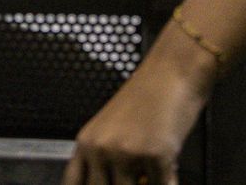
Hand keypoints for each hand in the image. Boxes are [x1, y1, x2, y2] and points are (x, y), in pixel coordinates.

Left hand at [62, 30, 214, 184]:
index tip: (102, 184)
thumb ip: (105, 160)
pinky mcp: (156, 156)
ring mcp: (126, 154)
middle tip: (136, 178)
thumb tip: (109, 182)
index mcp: (86, 142)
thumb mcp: (113, 129)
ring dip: (146, 182)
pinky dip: (168, 181)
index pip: (73, 183)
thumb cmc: (148, 96)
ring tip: (152, 171)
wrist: (172, 71)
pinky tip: (168, 171)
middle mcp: (101, 149)